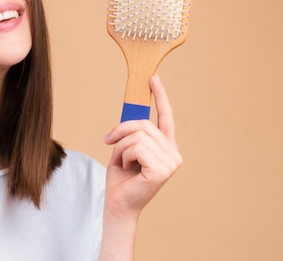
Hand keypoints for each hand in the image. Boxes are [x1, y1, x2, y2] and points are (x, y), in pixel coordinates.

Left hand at [103, 74, 181, 218]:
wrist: (117, 204)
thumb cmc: (121, 178)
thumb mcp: (125, 148)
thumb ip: (132, 132)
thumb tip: (132, 112)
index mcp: (166, 147)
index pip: (165, 117)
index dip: (160, 96)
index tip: (152, 78)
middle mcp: (174, 153)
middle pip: (143, 124)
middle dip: (121, 131)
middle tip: (109, 142)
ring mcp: (171, 162)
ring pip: (137, 136)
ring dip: (120, 147)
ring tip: (121, 162)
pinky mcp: (162, 170)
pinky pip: (136, 147)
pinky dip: (123, 155)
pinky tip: (126, 168)